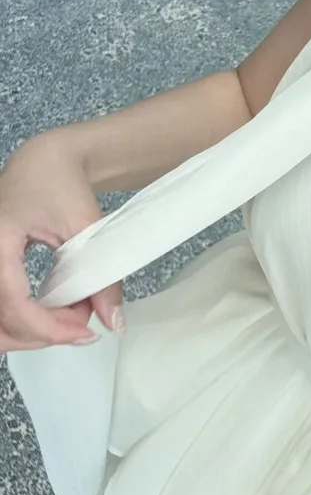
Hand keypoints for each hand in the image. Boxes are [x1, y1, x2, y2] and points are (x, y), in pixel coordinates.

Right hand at [0, 134, 123, 353]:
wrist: (46, 160)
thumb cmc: (61, 183)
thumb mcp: (87, 227)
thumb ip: (101, 276)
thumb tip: (113, 322)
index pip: (13, 301)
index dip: (47, 326)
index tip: (84, 332)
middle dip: (40, 333)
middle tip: (81, 326)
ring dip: (32, 331)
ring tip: (71, 316)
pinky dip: (24, 321)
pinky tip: (55, 313)